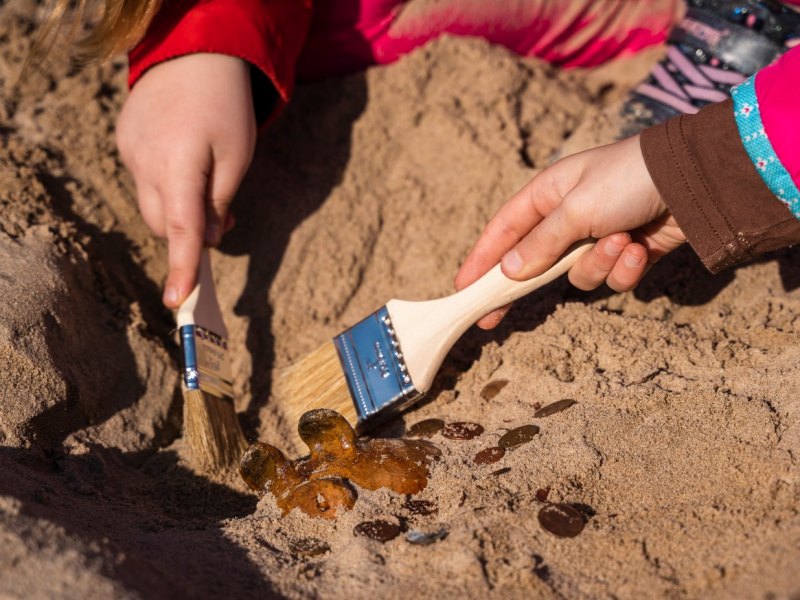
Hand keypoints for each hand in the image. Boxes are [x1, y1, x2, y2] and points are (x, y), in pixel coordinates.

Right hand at [116, 53, 256, 306]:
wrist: (193, 54)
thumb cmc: (226, 107)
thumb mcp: (238, 156)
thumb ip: (219, 201)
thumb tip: (207, 241)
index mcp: (179, 163)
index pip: (180, 228)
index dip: (182, 265)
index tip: (177, 299)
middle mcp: (145, 161)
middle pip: (161, 223)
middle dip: (189, 233)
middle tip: (225, 217)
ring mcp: (129, 151)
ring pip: (152, 203)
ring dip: (178, 208)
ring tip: (207, 182)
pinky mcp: (124, 143)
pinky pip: (145, 179)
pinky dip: (166, 185)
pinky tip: (184, 158)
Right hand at [454, 135, 686, 328]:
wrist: (695, 179)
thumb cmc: (627, 179)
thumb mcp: (576, 208)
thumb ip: (541, 243)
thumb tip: (507, 272)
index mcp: (548, 195)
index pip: (503, 231)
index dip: (480, 259)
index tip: (462, 288)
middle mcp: (568, 218)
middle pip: (532, 263)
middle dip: (524, 285)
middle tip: (494, 318)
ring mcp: (597, 238)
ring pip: (577, 275)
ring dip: (598, 264)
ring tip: (621, 241)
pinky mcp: (626, 254)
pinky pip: (611, 277)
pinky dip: (625, 267)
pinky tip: (639, 247)